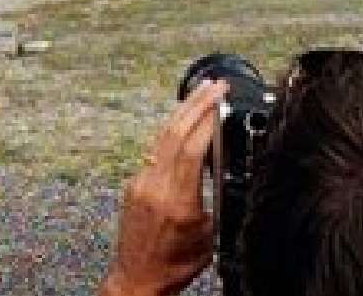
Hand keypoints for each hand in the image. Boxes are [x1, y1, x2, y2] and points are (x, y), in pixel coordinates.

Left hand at [99, 79, 228, 295]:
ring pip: (162, 138)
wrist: (138, 279)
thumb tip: (228, 171)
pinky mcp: (134, 184)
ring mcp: (141, 183)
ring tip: (200, 93)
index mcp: (177, 201)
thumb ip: (218, 201)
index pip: (192, 149)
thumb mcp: (210, 235)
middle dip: (196, 104)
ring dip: (182, 113)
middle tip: (215, 85)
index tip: (222, 100)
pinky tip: (183, 123)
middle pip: (175, 133)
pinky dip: (171, 133)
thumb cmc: (175, 265)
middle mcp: (155, 186)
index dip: (207, 120)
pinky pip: (154, 151)